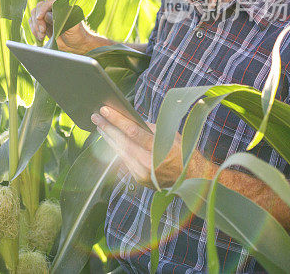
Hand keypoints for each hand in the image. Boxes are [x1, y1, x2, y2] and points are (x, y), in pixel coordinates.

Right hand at [29, 0, 90, 53]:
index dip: (43, 8)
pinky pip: (32, 22)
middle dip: (38, 20)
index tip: (39, 18)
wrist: (76, 44)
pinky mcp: (42, 24)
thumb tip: (47, 15)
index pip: (49, 1)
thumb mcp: (73, 26)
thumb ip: (62, 19)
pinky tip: (40, 36)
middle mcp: (53, 9)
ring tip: (42, 36)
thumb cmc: (77, 34)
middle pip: (39, 8)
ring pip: (33, 15)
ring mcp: (47, 16)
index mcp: (62, 6)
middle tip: (43, 31)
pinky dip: (33, 29)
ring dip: (35, 26)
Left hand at [90, 105, 209, 188]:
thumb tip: (130, 120)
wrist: (193, 179)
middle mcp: (149, 164)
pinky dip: (117, 149)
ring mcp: (143, 174)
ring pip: (120, 152)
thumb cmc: (183, 153)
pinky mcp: (139, 180)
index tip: (105, 110)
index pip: (132, 132)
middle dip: (108, 128)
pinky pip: (124, 161)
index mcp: (159, 150)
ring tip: (100, 126)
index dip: (117, 120)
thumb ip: (150, 128)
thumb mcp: (170, 135)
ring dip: (109, 138)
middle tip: (96, 117)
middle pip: (122, 142)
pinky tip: (111, 140)